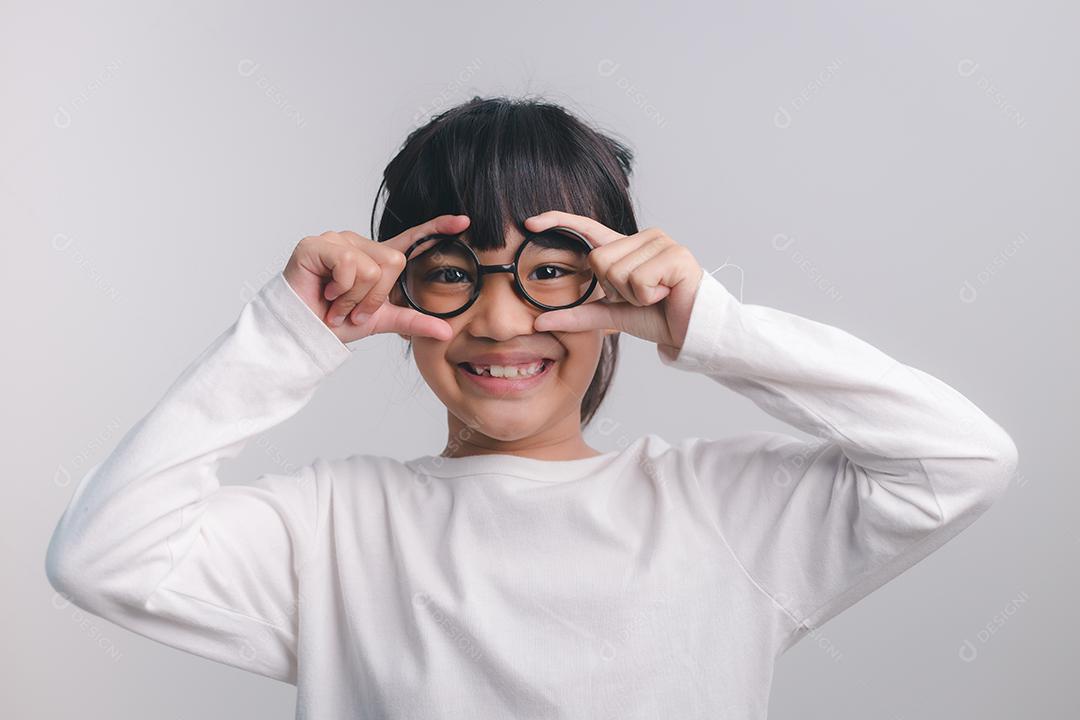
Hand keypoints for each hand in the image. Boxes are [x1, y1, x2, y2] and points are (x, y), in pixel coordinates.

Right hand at [282, 214, 470, 342]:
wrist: (305, 334)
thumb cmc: (335, 323)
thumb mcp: (382, 321)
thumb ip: (413, 321)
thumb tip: (447, 331)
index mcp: (375, 258)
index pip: (411, 238)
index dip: (438, 227)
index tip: (465, 220)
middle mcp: (358, 243)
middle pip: (393, 262)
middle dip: (376, 296)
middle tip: (354, 309)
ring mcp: (336, 240)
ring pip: (372, 266)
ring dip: (357, 297)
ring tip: (338, 303)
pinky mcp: (316, 245)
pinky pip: (349, 264)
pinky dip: (341, 288)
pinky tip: (326, 292)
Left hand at [525, 211, 704, 355]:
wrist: (693, 332)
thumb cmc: (658, 317)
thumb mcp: (612, 316)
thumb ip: (578, 315)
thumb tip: (539, 323)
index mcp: (626, 248)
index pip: (587, 227)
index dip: (558, 222)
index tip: (530, 223)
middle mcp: (643, 238)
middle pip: (599, 259)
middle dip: (614, 289)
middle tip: (641, 296)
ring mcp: (661, 243)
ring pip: (617, 271)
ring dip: (633, 295)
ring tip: (655, 296)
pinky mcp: (676, 255)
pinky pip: (638, 279)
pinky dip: (648, 296)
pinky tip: (666, 295)